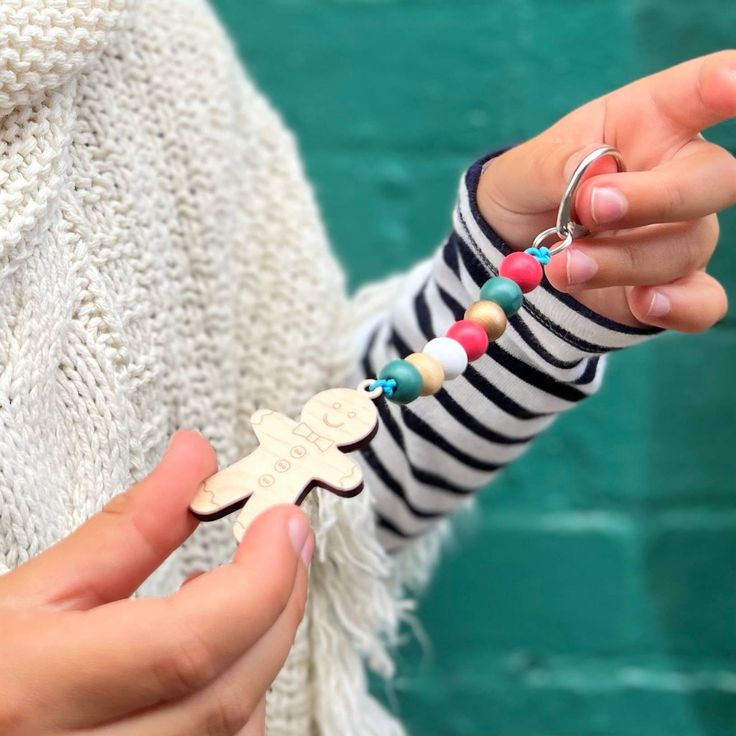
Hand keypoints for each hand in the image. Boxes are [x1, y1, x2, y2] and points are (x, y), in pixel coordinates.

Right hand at [0, 431, 313, 735]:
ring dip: (260, 651)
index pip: (187, 646)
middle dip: (277, 604)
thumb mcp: (36, 591)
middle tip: (285, 542)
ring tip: (238, 595)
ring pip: (236, 730)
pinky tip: (219, 658)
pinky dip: (240, 696)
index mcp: (36, 692)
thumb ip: (129, 529)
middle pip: (227, 692)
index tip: (281, 523)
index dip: (258, 580)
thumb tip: (194, 464)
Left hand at [477, 50, 735, 329]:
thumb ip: (554, 166)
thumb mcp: (524, 169)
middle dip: (658, 197)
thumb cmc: (529, 189)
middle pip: (713, 180)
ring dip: (624, 260)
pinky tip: (644, 304)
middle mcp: (676, 172)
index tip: (731, 83)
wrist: (516, 249)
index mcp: (647, 121)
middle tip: (592, 208)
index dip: (722, 84)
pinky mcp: (670, 285)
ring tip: (564, 266)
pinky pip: (701, 301)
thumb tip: (593, 177)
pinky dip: (679, 307)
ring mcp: (679, 232)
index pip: (696, 92)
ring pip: (687, 246)